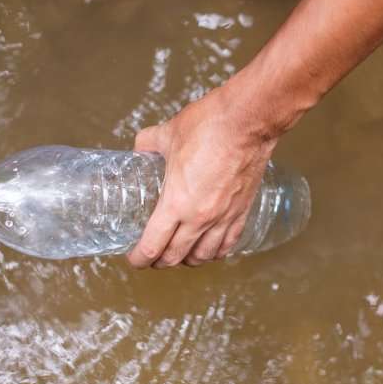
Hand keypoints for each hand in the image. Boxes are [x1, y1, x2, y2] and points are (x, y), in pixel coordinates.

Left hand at [127, 86, 277, 267]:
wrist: (248, 120)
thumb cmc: (209, 126)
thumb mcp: (168, 133)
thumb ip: (148, 144)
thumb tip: (140, 148)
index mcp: (176, 203)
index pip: (152, 246)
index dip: (139, 258)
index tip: (134, 258)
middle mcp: (199, 218)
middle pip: (175, 257)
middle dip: (159, 262)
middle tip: (151, 259)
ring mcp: (223, 217)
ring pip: (202, 256)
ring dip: (187, 261)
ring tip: (179, 256)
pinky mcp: (241, 212)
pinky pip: (227, 244)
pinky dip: (215, 253)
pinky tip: (209, 250)